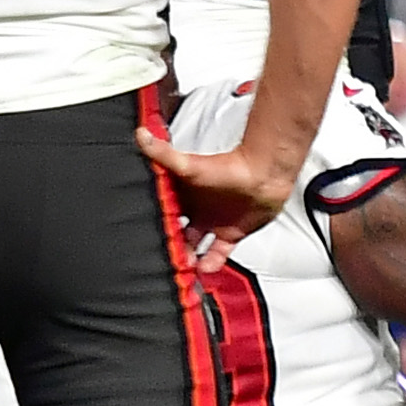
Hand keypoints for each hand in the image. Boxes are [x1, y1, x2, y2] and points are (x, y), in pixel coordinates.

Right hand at [135, 122, 302, 262]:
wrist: (264, 175)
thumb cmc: (228, 168)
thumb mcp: (189, 165)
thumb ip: (163, 154)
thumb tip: (141, 136)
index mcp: (181, 196)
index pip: (163, 215)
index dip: (155, 228)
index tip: (145, 241)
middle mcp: (194, 210)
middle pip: (176, 233)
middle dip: (170, 246)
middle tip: (164, 259)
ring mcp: (212, 223)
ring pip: (194, 246)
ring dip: (188, 257)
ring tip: (183, 268)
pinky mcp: (230, 233)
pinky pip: (217, 253)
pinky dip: (212, 262)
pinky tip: (204, 270)